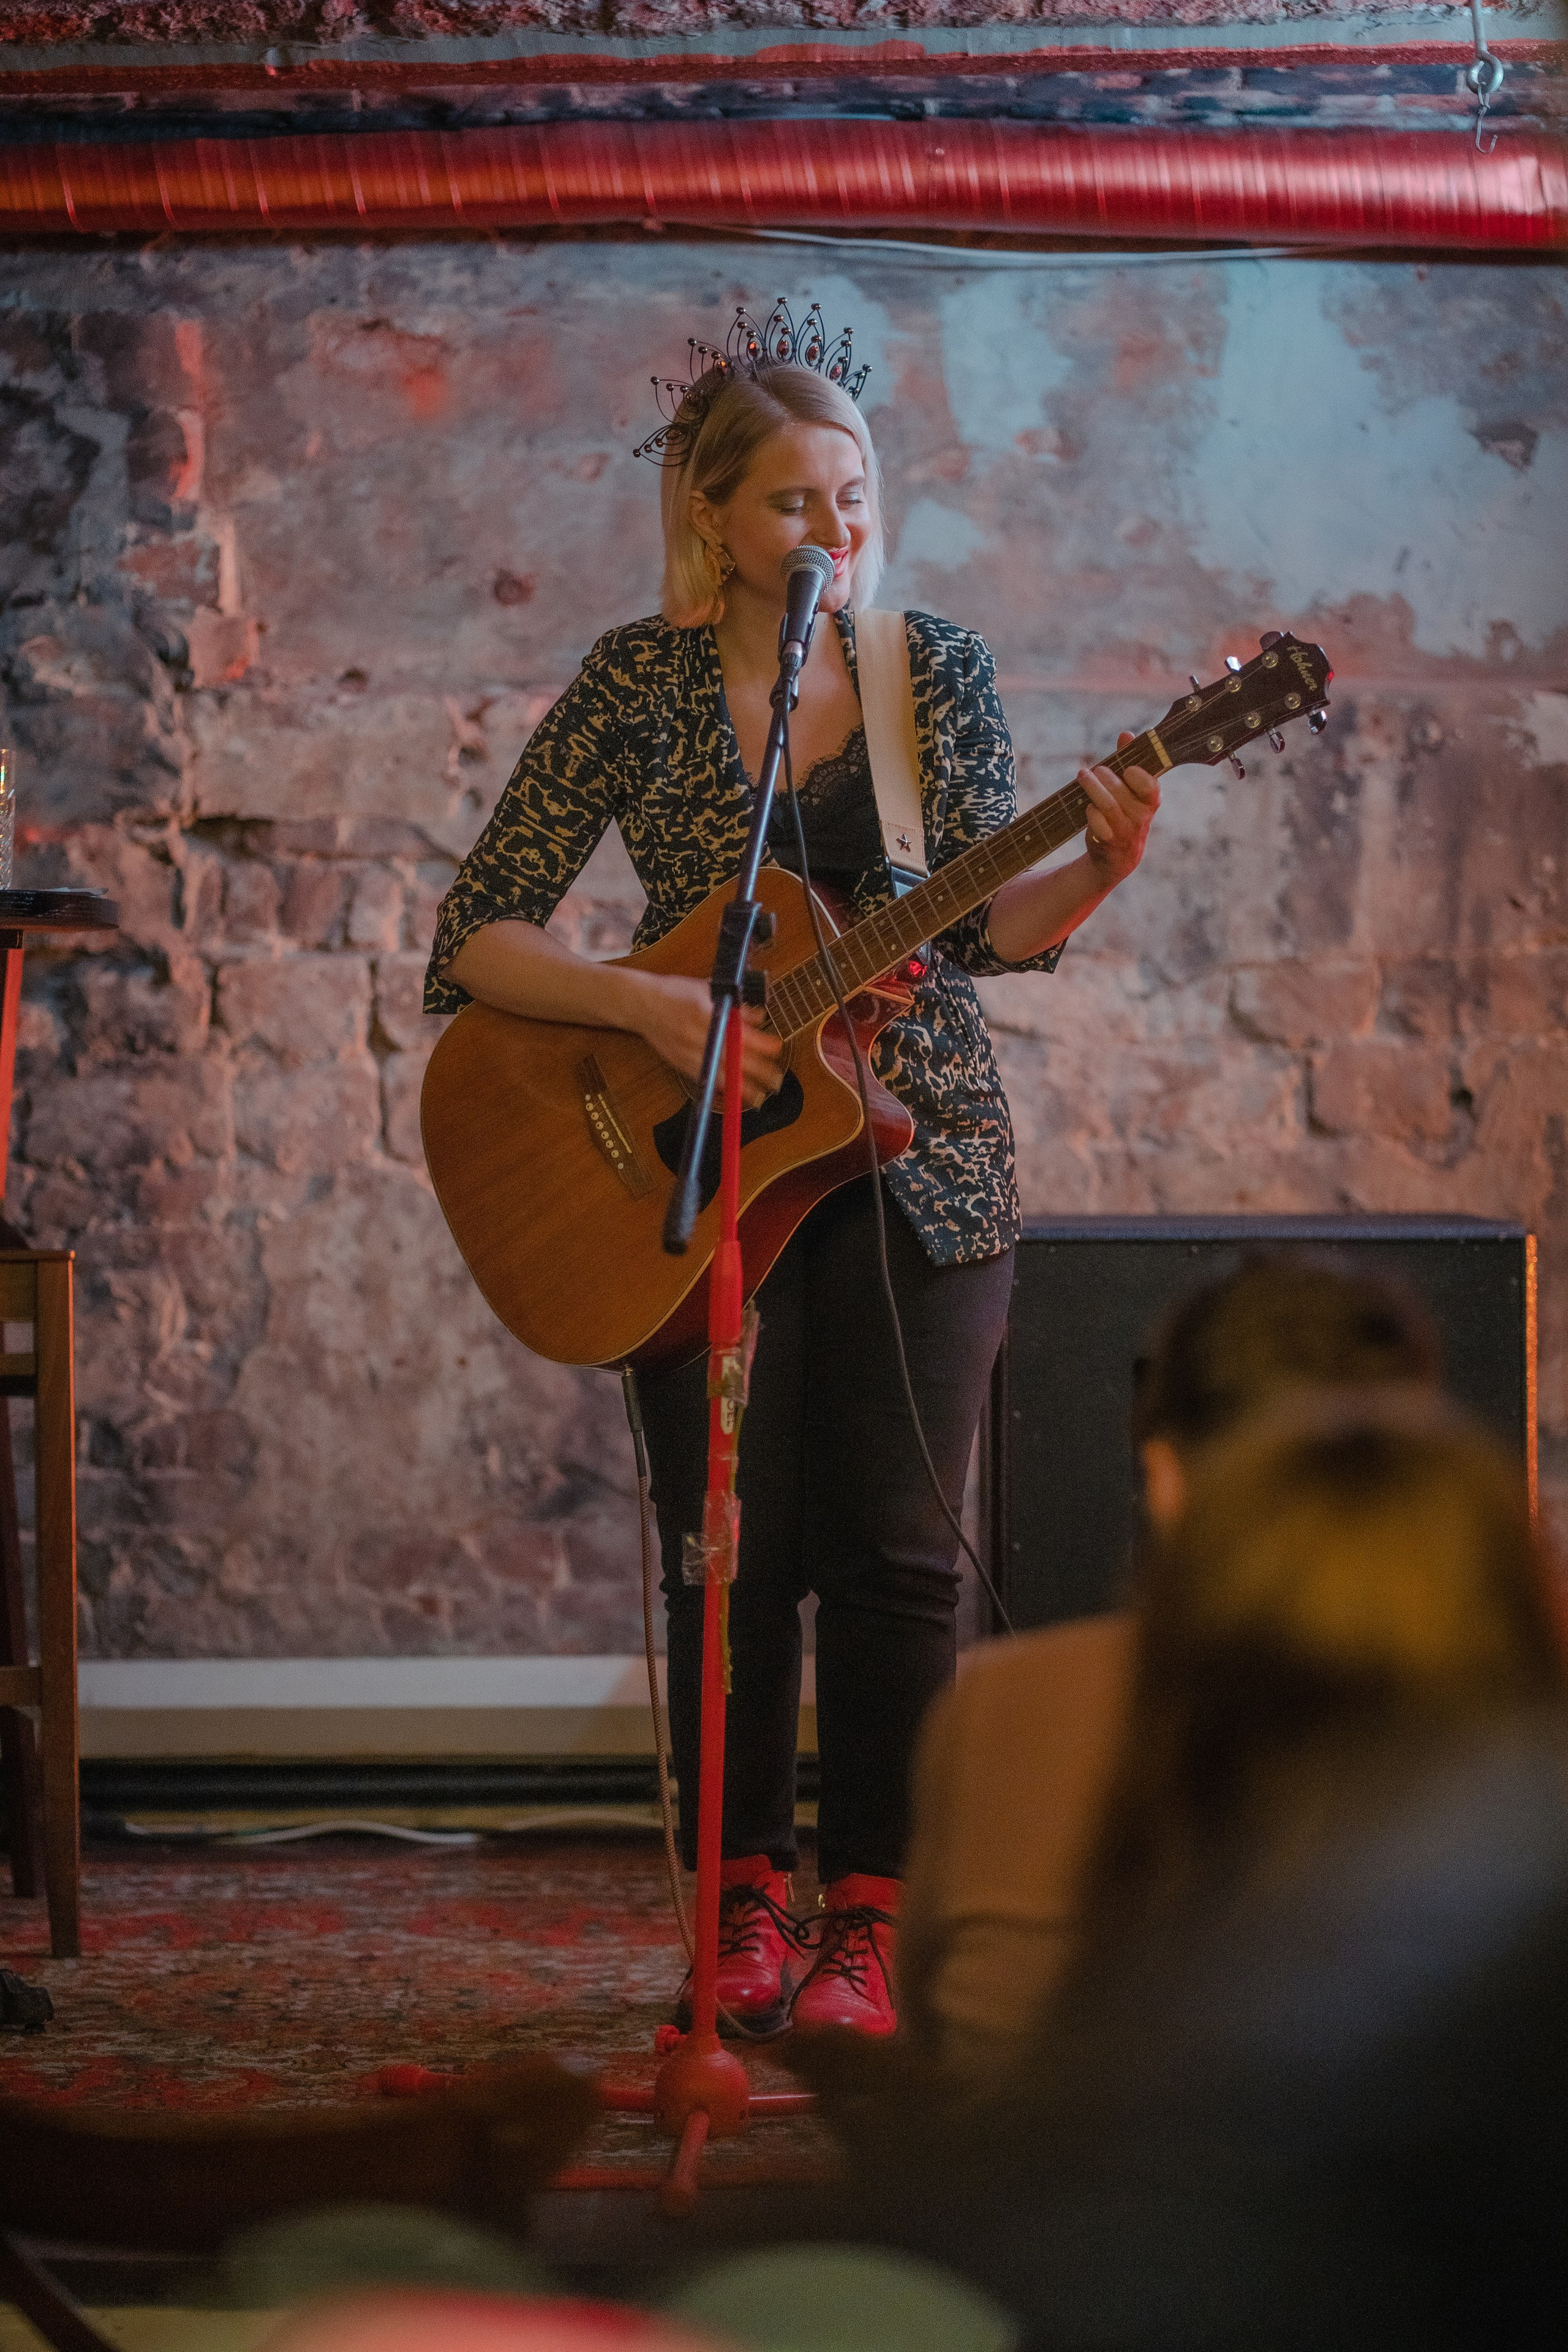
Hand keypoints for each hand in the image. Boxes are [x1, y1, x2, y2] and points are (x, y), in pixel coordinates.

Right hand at [627, 972, 783, 1109]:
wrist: (643, 1005)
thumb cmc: (676, 993)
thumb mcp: (709, 990)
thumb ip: (735, 1006)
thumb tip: (759, 1017)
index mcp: (707, 1015)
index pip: (740, 1033)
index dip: (760, 1043)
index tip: (777, 1047)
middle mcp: (698, 1037)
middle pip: (733, 1058)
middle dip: (757, 1071)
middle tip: (776, 1079)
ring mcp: (689, 1053)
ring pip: (720, 1074)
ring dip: (741, 1087)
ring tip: (760, 1096)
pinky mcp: (682, 1064)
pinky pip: (705, 1080)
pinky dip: (721, 1089)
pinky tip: (735, 1095)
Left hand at [1080, 732, 1160, 884]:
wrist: (1117, 857)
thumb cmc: (1124, 813)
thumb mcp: (1130, 790)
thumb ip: (1129, 761)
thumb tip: (1126, 734)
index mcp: (1151, 802)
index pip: (1151, 787)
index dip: (1138, 776)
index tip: (1127, 768)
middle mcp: (1141, 818)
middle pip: (1121, 792)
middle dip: (1105, 777)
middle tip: (1094, 770)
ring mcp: (1125, 832)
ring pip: (1108, 806)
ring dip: (1092, 787)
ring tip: (1082, 775)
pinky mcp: (1109, 843)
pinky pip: (1097, 823)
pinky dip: (1090, 812)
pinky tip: (1087, 807)